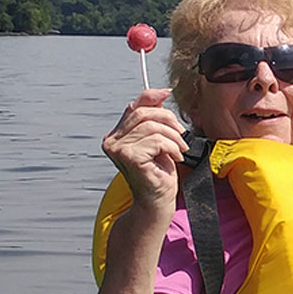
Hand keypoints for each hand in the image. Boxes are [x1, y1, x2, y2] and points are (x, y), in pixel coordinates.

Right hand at [102, 87, 186, 212]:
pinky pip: (156, 140)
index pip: (134, 106)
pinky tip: (175, 157)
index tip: (168, 93)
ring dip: (173, 137)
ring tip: (179, 150)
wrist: (157, 201)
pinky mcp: (129, 157)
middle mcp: (111, 141)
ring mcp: (117, 149)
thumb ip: (155, 118)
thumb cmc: (158, 173)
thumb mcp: (158, 139)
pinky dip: (171, 147)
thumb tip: (163, 92)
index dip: (152, 97)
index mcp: (117, 135)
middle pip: (144, 113)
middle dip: (169, 121)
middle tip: (181, 136)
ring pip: (152, 126)